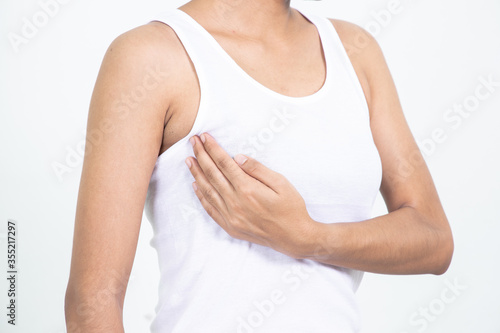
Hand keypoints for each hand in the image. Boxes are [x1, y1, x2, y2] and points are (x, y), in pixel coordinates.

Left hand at [185, 132, 318, 257]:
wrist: (294, 237)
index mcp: (248, 189)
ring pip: (208, 191)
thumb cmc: (291, 207)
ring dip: (197, 174)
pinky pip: (210, 209)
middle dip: (201, 156)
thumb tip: (237, 157)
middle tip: (192, 142)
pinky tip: (196, 185)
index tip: (204, 137)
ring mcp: (231, 217)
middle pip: (212, 174)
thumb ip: (258, 169)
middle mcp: (235, 203)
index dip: (213, 149)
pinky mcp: (230, 227)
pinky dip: (201, 196)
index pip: (224, 163)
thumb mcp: (281, 183)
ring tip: (189, 160)